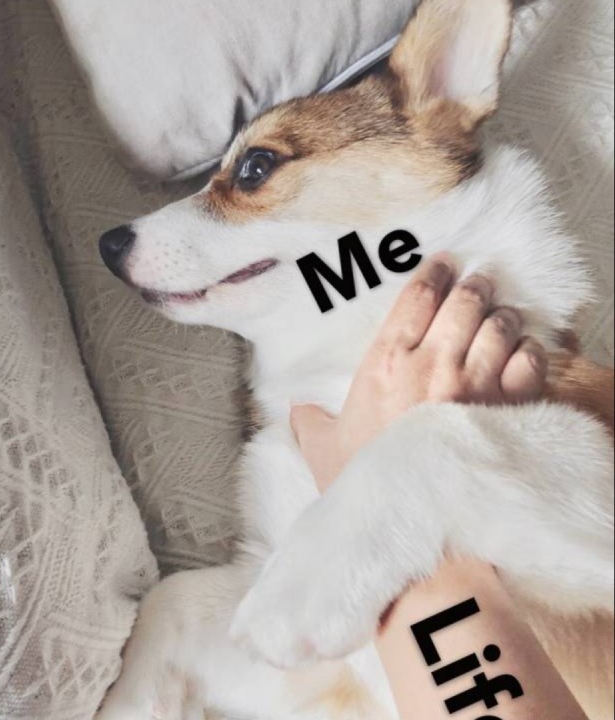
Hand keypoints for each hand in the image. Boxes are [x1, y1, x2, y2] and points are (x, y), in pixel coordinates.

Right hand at [291, 255, 547, 490]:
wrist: (415, 525)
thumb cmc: (370, 484)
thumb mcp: (323, 450)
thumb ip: (308, 422)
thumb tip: (296, 410)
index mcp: (387, 364)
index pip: (416, 298)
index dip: (433, 274)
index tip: (442, 265)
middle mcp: (433, 365)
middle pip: (464, 301)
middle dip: (473, 285)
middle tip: (475, 283)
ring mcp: (475, 386)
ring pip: (500, 324)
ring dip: (501, 315)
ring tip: (498, 316)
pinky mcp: (508, 409)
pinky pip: (529, 360)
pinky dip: (527, 351)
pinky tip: (519, 353)